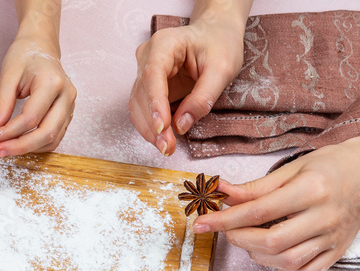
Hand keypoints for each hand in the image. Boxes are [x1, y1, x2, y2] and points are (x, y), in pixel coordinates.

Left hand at [0, 36, 75, 156]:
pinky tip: (20, 142)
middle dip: (21, 146)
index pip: (31, 118)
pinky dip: (37, 144)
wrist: (41, 46)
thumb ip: (1, 103)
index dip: (10, 132)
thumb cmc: (24, 56)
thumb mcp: (8, 75)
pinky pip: (55, 137)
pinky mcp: (68, 114)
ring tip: (6, 148)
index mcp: (52, 82)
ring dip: (29, 148)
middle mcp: (67, 96)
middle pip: (47, 133)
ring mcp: (70, 106)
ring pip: (53, 139)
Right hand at [129, 9, 246, 155]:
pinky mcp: (147, 86)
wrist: (214, 35)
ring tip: (166, 147)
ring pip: (137, 106)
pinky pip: (142, 110)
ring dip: (149, 130)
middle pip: (141, 95)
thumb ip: (203, 97)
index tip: (162, 127)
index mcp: (164, 44)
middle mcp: (147, 57)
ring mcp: (143, 71)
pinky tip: (162, 139)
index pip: (152, 76)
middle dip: (153, 124)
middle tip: (168, 147)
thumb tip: (181, 125)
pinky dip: (150, 126)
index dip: (155, 104)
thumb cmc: (219, 45)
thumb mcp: (222, 69)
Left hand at [192, 141, 359, 270]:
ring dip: (258, 255)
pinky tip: (274, 256)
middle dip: (239, 239)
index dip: (224, 220)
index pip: (258, 211)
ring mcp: (333, 237)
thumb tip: (220, 192)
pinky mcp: (338, 252)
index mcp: (311, 189)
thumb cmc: (330, 166)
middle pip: (272, 241)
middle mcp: (324, 216)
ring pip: (287, 261)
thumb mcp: (292, 168)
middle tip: (228, 231)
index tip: (201, 223)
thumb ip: (255, 187)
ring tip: (250, 240)